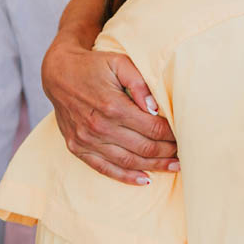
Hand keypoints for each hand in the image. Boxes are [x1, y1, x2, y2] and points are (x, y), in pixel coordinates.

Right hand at [41, 35, 178, 184]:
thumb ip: (140, 84)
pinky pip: (104, 169)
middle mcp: (98, 126)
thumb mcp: (120, 63)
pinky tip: (145, 180)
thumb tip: (156, 109)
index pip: (152, 128)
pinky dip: (126, 177)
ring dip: (154, 167)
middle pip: (144, 148)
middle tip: (185, 155)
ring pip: (128, 162)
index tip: (185, 136)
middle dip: (168, 152)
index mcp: (112, 106)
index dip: (172, 135)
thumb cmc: (94, 65)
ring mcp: (86, 140)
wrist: (58, 72)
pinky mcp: (77, 147)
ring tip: (174, 167)